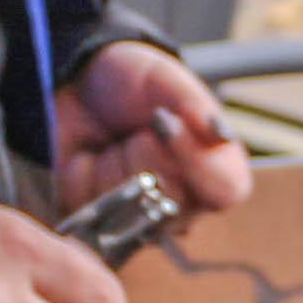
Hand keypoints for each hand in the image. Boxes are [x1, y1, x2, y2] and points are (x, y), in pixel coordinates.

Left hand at [53, 40, 255, 222]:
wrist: (77, 84)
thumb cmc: (132, 84)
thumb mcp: (165, 81)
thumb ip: (195, 107)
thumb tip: (222, 135)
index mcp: (216, 170)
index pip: (225, 191)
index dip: (195, 161)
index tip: (162, 119)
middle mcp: (185, 203)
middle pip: (175, 202)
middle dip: (145, 154)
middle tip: (135, 127)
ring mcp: (142, 218)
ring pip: (132, 207)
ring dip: (114, 164)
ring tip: (113, 141)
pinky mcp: (98, 221)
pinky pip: (93, 209)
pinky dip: (84, 176)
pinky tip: (88, 157)